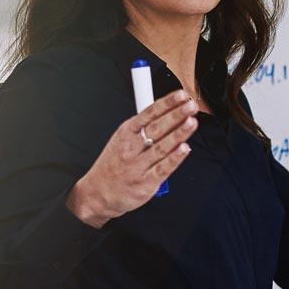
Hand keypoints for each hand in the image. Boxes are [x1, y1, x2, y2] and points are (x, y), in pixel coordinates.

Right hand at [68, 90, 196, 227]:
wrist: (97, 193)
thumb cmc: (114, 164)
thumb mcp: (121, 139)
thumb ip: (142, 127)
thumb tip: (169, 113)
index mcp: (126, 132)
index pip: (149, 113)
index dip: (166, 103)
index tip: (180, 95)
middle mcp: (131, 147)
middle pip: (156, 128)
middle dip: (175, 115)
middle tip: (190, 106)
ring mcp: (138, 166)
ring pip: (162, 147)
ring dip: (178, 134)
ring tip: (192, 122)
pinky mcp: (145, 183)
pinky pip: (162, 169)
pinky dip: (174, 159)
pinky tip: (184, 149)